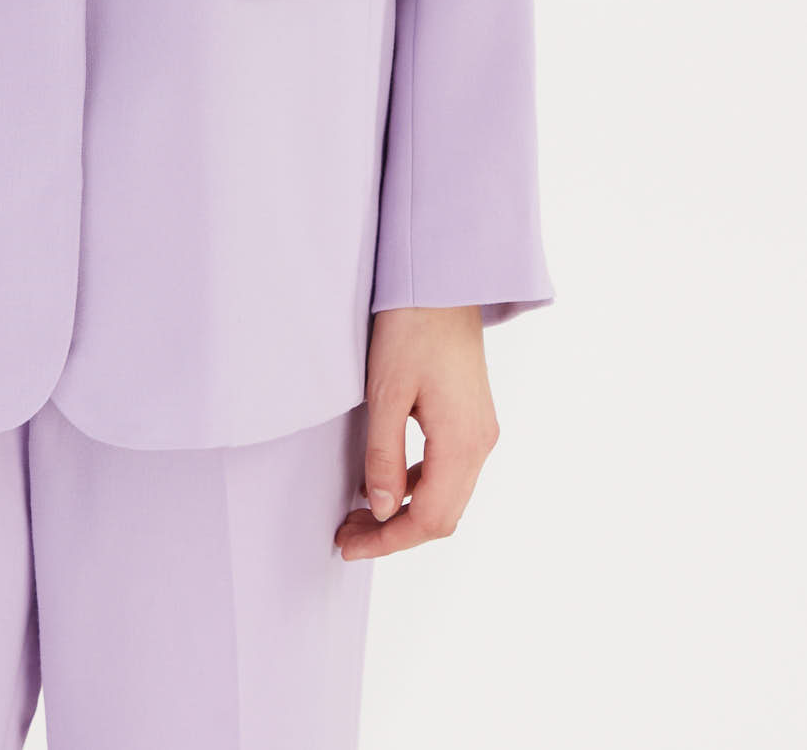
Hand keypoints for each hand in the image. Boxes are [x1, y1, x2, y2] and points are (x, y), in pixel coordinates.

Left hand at [335, 305, 498, 560]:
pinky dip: (416, 486)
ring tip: (358, 513)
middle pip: (442, 515)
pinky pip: (448, 470)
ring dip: (404, 510)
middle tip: (347, 534)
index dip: (389, 540)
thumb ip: (384, 455)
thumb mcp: (387, 392)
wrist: (443, 282)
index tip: (349, 546)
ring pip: (447, 495)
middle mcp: (481, 444)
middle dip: (394, 532)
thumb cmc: (412, 328)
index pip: (429, 519)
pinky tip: (384, 481)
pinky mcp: (473, 418)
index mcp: (463, 442)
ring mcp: (480, 431)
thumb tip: (379, 508)